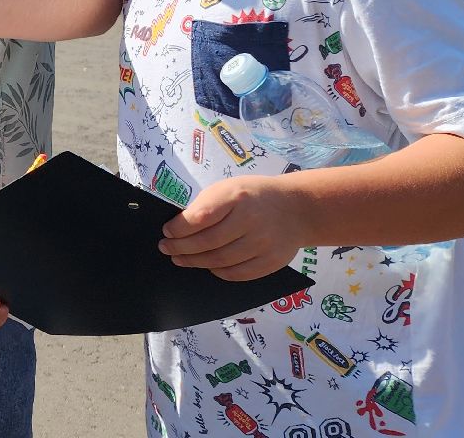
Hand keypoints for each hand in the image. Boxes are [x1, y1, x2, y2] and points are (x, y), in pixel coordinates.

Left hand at [160, 175, 308, 281]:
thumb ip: (207, 206)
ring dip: (195, 262)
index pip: (201, 217)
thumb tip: (178, 228)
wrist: (297, 208)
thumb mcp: (229, 188)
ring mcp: (263, 243)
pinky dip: (219, 272)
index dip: (179, 228)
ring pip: (221, 261)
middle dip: (181, 248)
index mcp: (237, 197)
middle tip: (166, 249)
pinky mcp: (272, 261)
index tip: (167, 232)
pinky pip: (238, 273)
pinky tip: (208, 266)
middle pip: (208, 242)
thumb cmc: (254, 196)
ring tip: (181, 259)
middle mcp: (251, 221)